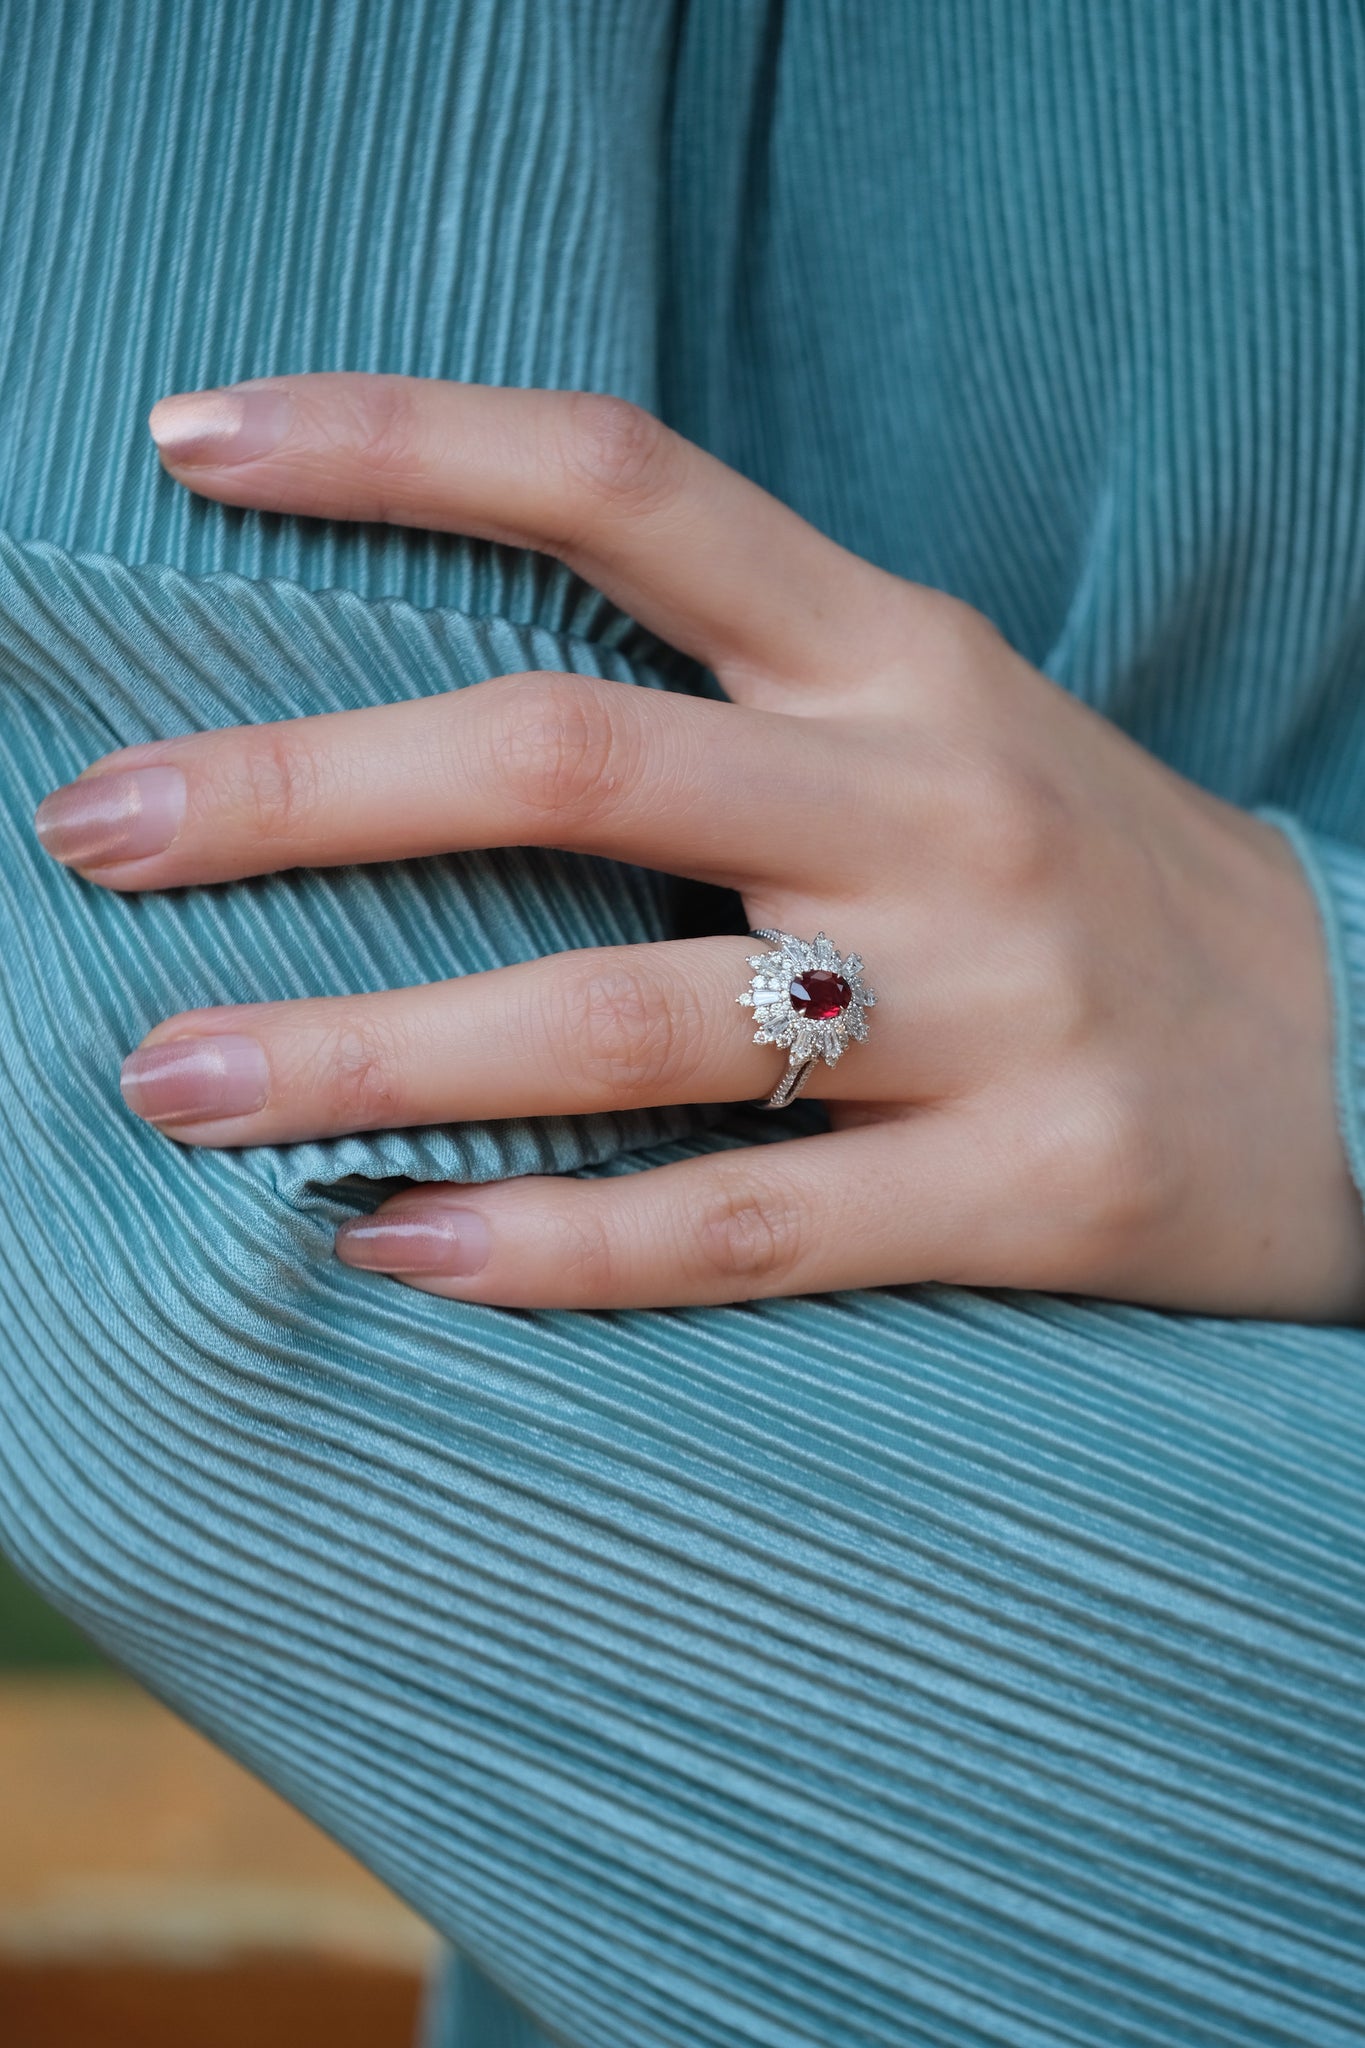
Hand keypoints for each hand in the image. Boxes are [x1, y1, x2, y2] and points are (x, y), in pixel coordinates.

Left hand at [33, 374, 1364, 1318]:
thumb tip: (447, 741)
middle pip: (567, 761)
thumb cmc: (1093, 886)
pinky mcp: (1031, 1192)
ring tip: (175, 1080)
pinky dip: (548, 1243)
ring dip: (369, 1050)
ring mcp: (989, 1003)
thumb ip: (737, 708)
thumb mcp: (937, 734)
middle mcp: (934, 802)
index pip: (627, 486)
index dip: (403, 440)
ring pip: (623, 1020)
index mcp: (901, 658)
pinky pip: (741, 1225)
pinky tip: (388, 1243)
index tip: (195, 444)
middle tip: (98, 831)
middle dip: (305, 791)